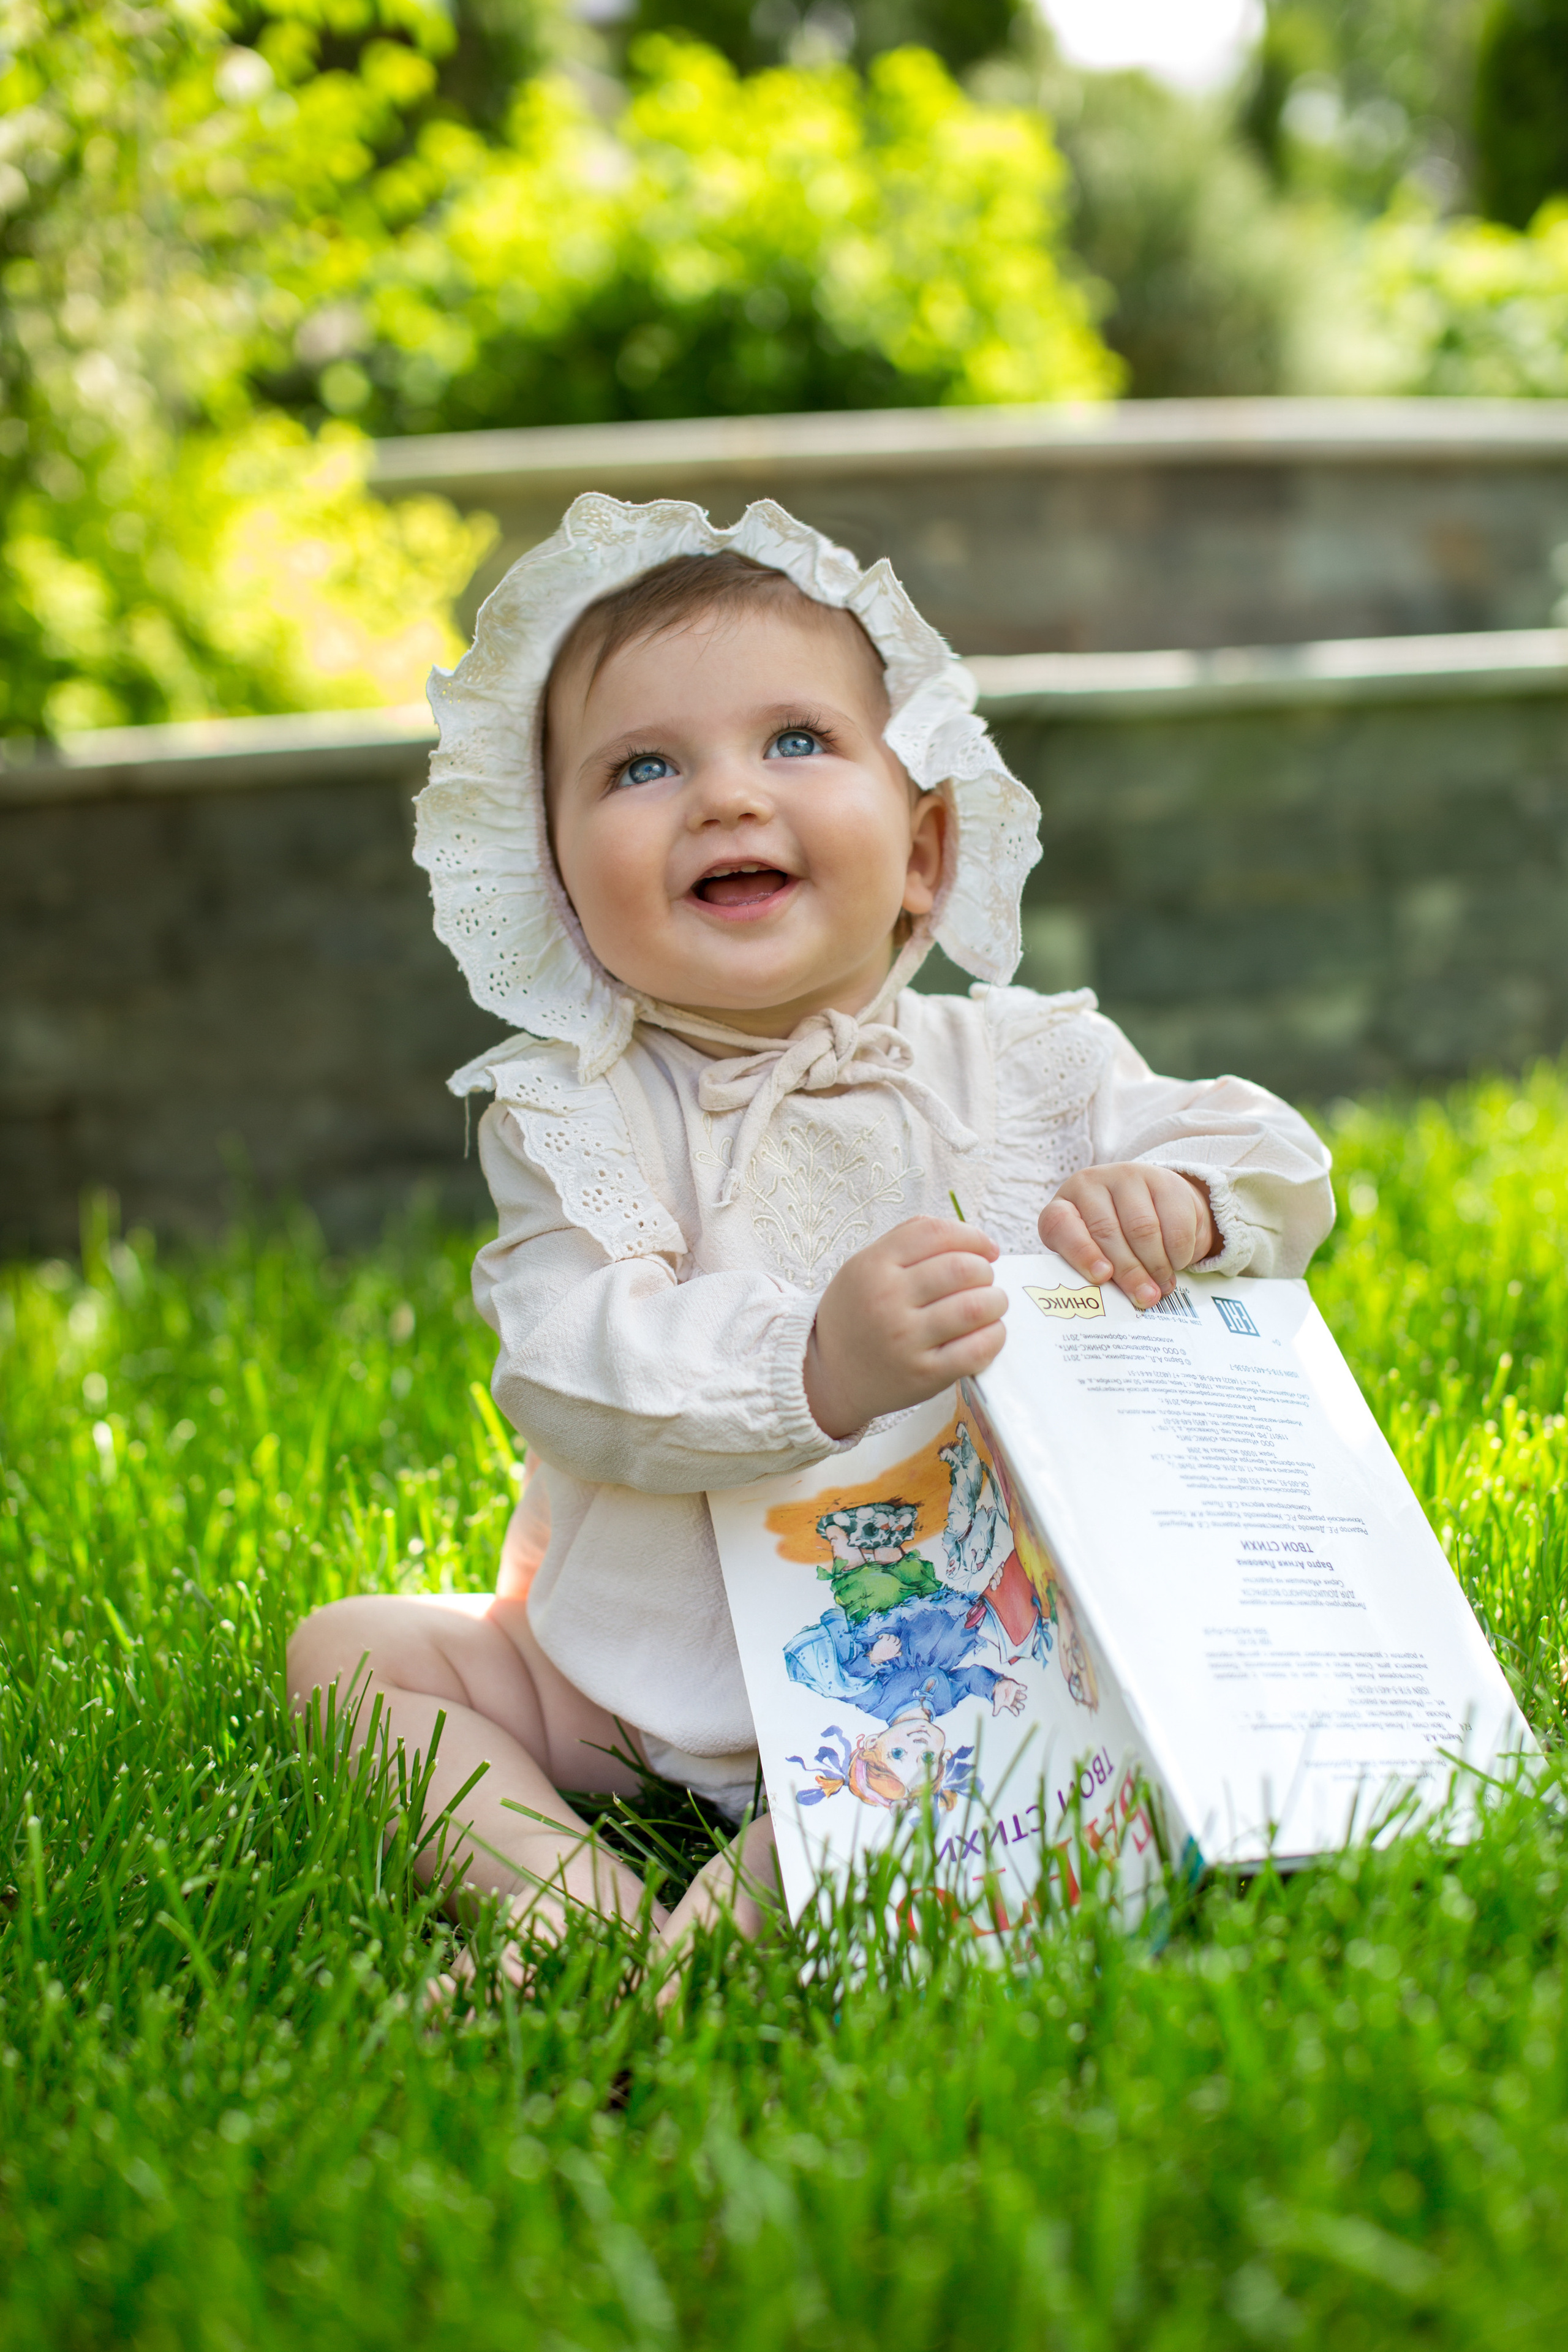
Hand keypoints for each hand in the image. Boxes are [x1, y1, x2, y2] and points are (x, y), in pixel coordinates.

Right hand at [804, 1216, 1006, 1439]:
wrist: (830, 1375)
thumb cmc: (857, 1316)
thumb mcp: (863, 1267)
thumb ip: (907, 1240)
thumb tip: (971, 1237)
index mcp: (873, 1266)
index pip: (936, 1234)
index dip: (972, 1236)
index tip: (986, 1249)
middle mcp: (887, 1299)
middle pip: (962, 1268)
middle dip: (985, 1271)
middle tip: (984, 1282)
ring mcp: (905, 1339)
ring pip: (975, 1307)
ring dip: (995, 1302)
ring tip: (991, 1305)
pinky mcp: (924, 1375)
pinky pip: (977, 1349)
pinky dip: (994, 1336)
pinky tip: (988, 1332)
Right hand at [991, 1676, 1026, 1715]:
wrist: (997, 1686)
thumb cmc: (998, 1695)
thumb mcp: (997, 1702)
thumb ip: (996, 1708)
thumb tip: (993, 1715)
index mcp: (1009, 1703)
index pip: (1013, 1708)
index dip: (1015, 1711)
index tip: (1017, 1714)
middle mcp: (1013, 1699)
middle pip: (1017, 1703)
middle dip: (1020, 1705)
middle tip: (1022, 1706)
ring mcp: (1014, 1693)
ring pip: (1019, 1695)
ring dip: (1022, 1696)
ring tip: (1024, 1697)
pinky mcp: (1015, 1686)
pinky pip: (1020, 1687)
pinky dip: (1022, 1687)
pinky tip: (1025, 1688)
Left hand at [1039, 1164, 1216, 1308]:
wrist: (1152, 1205)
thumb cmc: (1114, 1241)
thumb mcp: (1096, 1255)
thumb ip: (1098, 1273)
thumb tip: (1117, 1302)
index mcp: (1063, 1207)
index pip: (1060, 1225)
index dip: (1080, 1252)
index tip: (1102, 1277)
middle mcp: (1090, 1185)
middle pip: (1107, 1231)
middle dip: (1129, 1271)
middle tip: (1145, 1298)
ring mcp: (1127, 1176)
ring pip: (1143, 1227)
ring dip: (1156, 1264)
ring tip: (1162, 1287)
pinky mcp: (1164, 1180)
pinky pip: (1174, 1222)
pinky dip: (1178, 1251)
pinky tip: (1176, 1263)